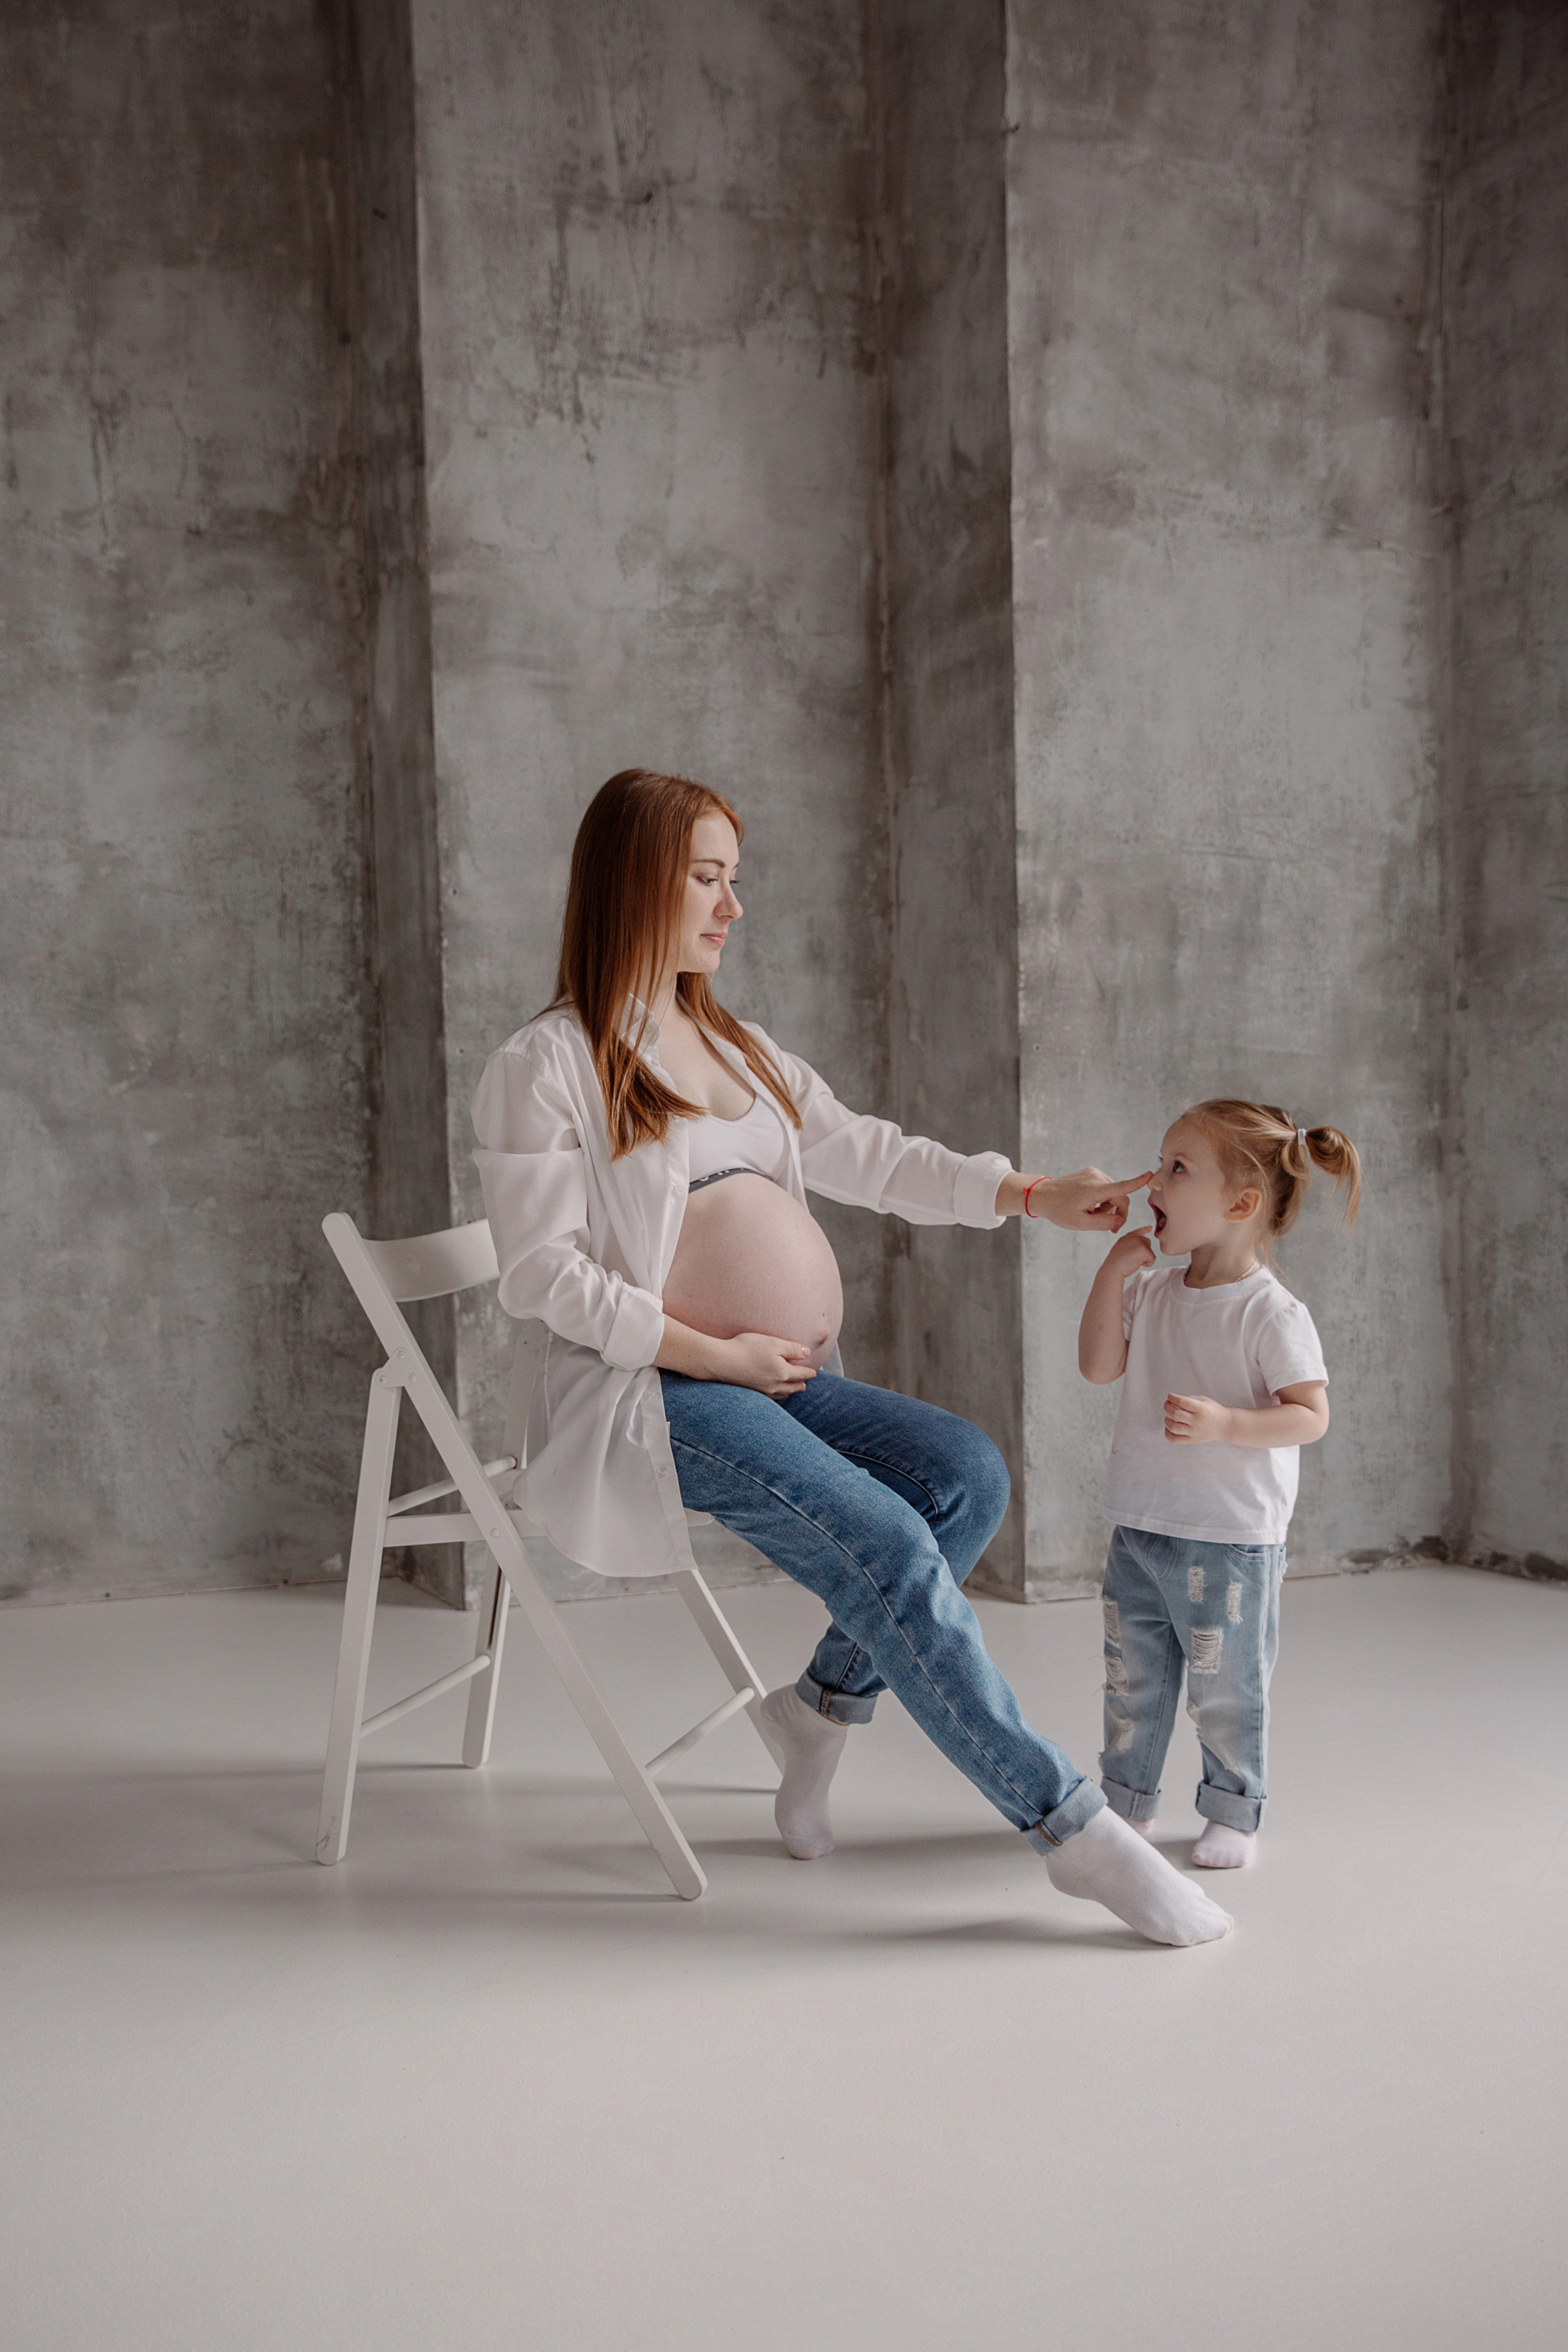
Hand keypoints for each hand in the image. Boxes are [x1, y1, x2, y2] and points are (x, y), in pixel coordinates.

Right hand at [719, 1332, 817, 1398]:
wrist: (720, 1361)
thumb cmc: (746, 1348)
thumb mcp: (773, 1343)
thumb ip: (792, 1348)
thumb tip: (807, 1353)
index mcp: (783, 1372)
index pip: (801, 1373)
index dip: (809, 1372)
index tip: (814, 1373)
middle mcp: (775, 1384)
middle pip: (793, 1387)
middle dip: (801, 1384)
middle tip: (806, 1383)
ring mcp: (762, 1390)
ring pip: (782, 1394)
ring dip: (790, 1391)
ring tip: (793, 1389)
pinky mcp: (751, 1392)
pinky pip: (770, 1397)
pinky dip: (777, 1395)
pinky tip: (774, 1393)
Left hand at [1021, 1168, 1154, 1231]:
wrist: (1043, 1195)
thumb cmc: (1059, 1211)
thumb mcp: (1081, 1223)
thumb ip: (1103, 1223)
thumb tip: (1120, 1220)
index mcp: (1094, 1190)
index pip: (1120, 1187)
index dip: (1137, 1183)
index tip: (1150, 1176)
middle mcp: (1096, 1178)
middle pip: (1120, 1196)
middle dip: (1117, 1211)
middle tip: (1107, 1227)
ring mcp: (1093, 1173)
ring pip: (1113, 1192)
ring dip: (1108, 1205)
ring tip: (1091, 1213)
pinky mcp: (1091, 1172)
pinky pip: (1105, 1187)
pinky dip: (1102, 1198)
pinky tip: (1089, 1204)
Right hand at [1103, 1224, 1154, 1277]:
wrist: (1113, 1269)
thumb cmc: (1115, 1264)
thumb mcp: (1121, 1250)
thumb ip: (1130, 1246)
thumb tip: (1139, 1250)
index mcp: (1127, 1237)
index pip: (1139, 1231)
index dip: (1145, 1229)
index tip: (1150, 1227)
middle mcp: (1134, 1237)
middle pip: (1147, 1243)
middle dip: (1144, 1252)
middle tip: (1132, 1259)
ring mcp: (1139, 1242)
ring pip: (1150, 1251)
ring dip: (1145, 1258)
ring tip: (1133, 1261)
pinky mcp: (1144, 1249)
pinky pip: (1152, 1258)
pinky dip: (1147, 1264)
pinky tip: (1137, 1264)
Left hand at [1164, 1392, 1232, 1444]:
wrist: (1226, 1426)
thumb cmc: (1214, 1411)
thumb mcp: (1204, 1400)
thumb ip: (1189, 1399)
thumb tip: (1173, 1400)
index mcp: (1201, 1409)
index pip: (1181, 1402)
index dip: (1172, 1398)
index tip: (1170, 1396)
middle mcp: (1197, 1421)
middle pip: (1175, 1414)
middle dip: (1167, 1407)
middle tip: (1167, 1404)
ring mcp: (1194, 1432)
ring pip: (1173, 1427)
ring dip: (1166, 1420)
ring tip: (1168, 1416)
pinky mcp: (1192, 1440)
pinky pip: (1175, 1439)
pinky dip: (1167, 1434)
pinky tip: (1168, 1427)